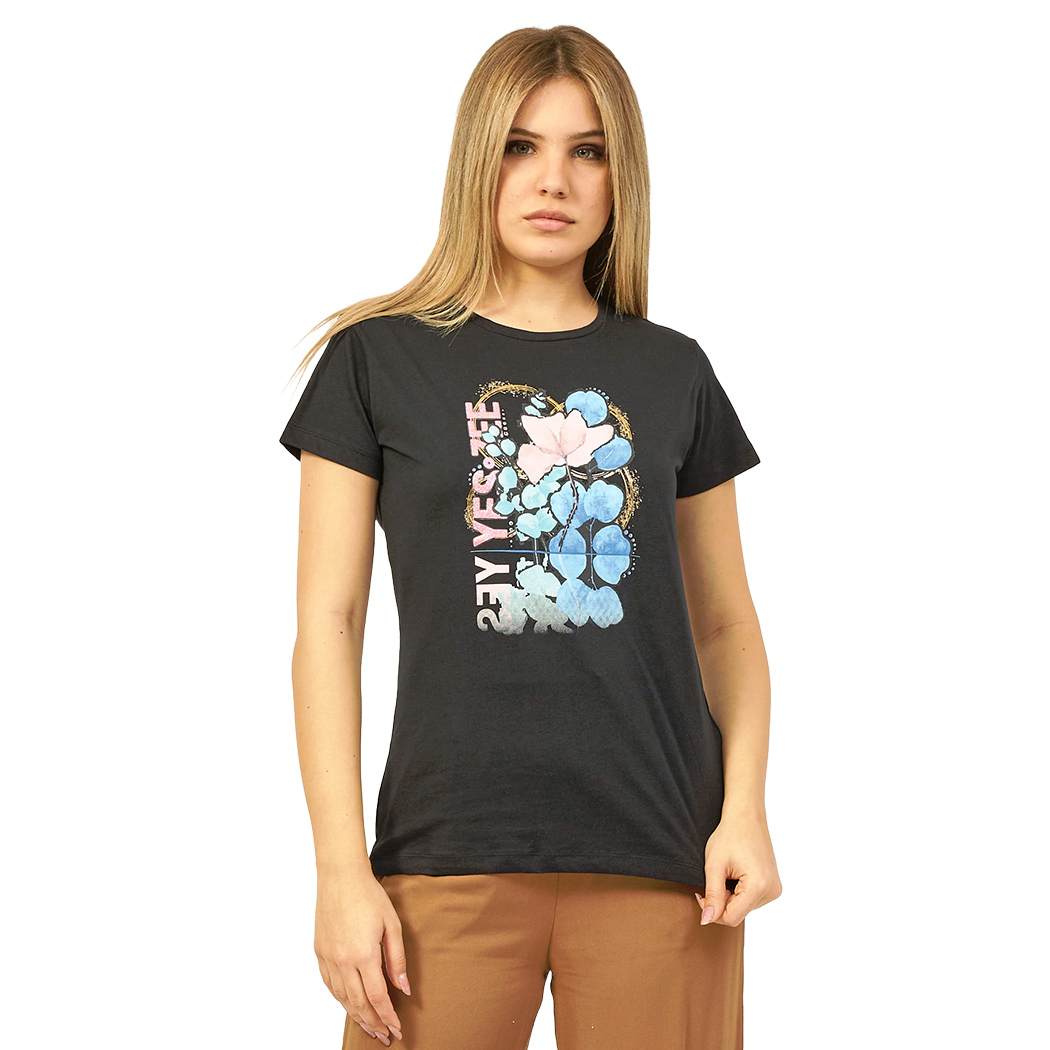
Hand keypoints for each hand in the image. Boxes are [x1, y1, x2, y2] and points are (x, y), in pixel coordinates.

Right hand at [315, 870, 410, 1043]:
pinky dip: (340, 999)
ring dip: (356, 1015)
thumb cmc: (369, 895)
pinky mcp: (319, 951)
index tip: (396, 1029)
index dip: (387, 1016)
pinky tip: (349, 1004)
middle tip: (384, 1036)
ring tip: (369, 1027)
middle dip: (373, 1023)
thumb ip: (397, 958)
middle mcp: (343, 960)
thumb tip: (404, 988)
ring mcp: (328, 957)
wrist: (340, 876)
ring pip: (342, 997)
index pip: (377, 997)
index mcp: (364, 954)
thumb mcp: (392, 924)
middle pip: (359, 1003)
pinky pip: (329, 984)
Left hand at [695, 809, 781, 926]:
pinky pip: (751, 900)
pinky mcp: (774, 887)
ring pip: (744, 908)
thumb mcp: (714, 866)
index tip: (701, 893)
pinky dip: (740, 892)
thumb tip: (706, 920)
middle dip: (722, 900)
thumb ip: (712, 895)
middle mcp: (771, 891)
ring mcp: (775, 889)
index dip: (712, 910)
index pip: (731, 918)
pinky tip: (737, 873)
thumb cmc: (729, 836)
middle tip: (715, 877)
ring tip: (728, 872)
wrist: (746, 816)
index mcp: (758, 886)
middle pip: (738, 913)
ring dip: (731, 896)